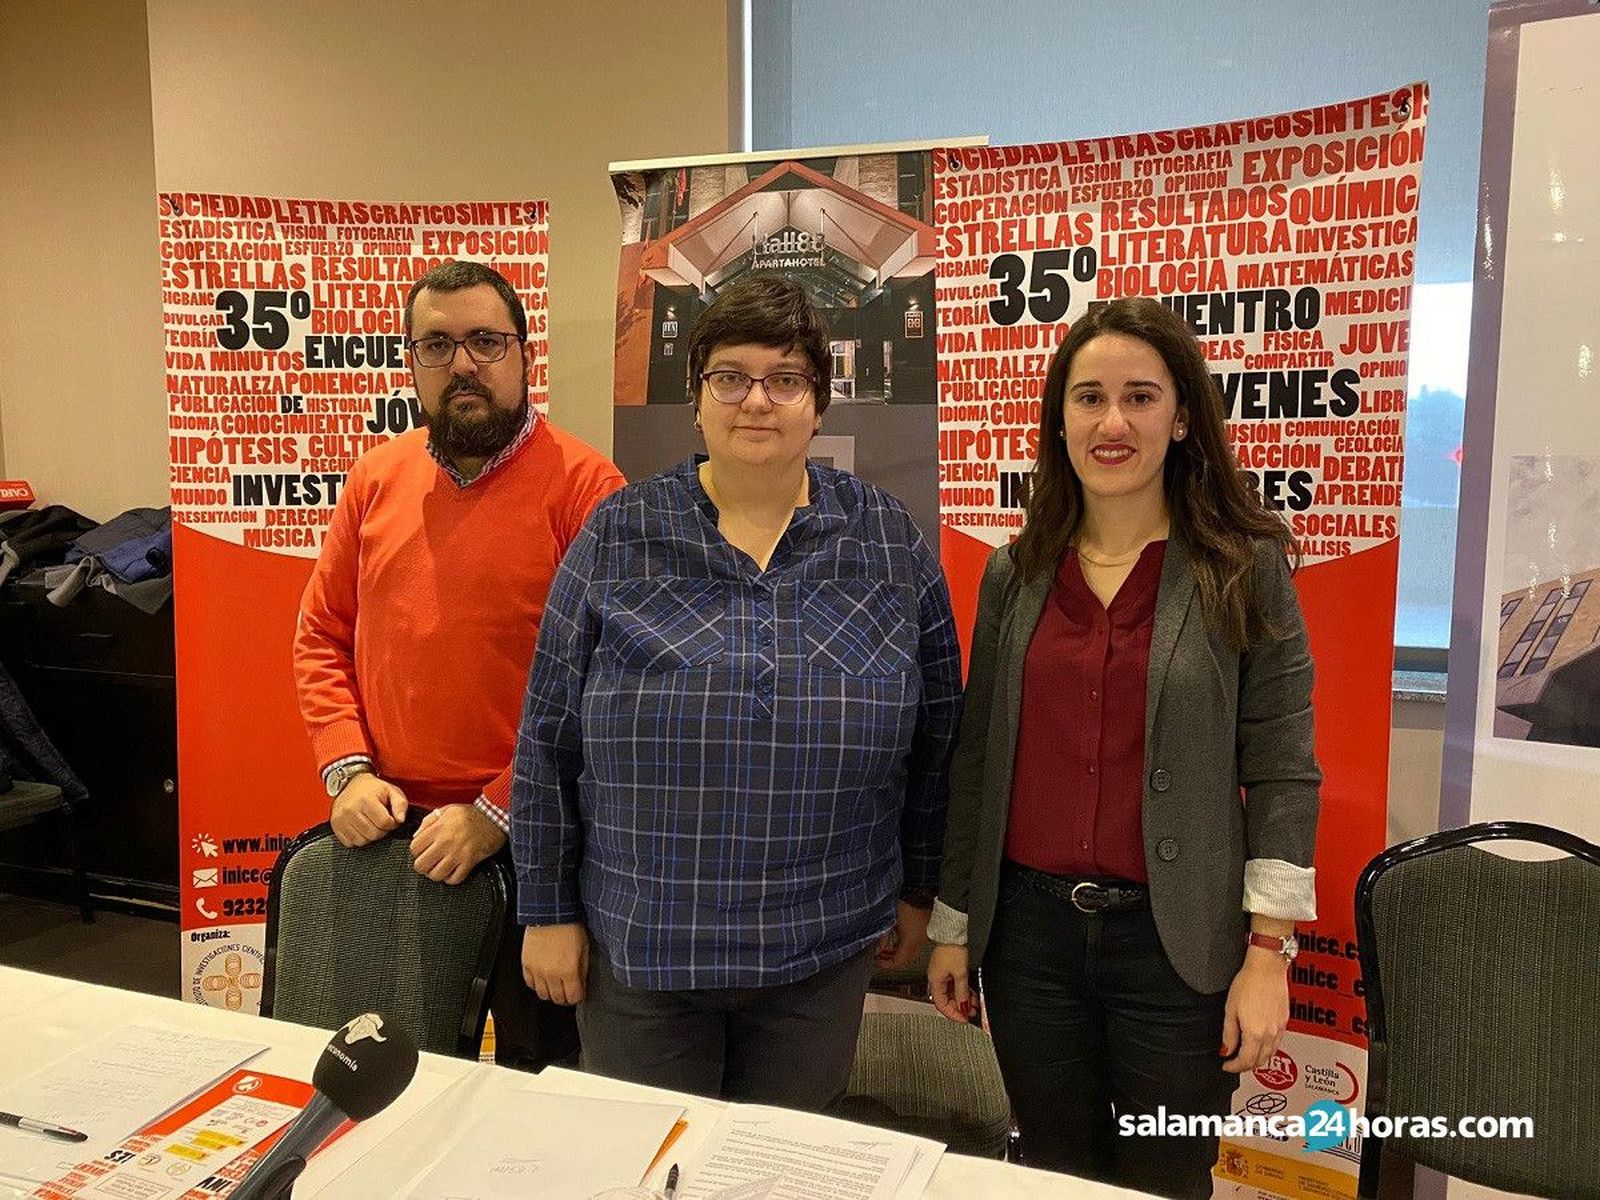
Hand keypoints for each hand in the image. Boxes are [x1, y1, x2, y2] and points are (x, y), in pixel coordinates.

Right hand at [330, 773, 407, 846]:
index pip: (384, 823)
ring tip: (371, 823)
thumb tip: (400, 820)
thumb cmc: (373, 789)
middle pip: (374, 834)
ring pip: (362, 841)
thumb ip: (400, 805)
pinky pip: (350, 843)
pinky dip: (358, 838)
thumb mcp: (391, 791)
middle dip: (382, 830)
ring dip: (370, 836)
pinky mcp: (335, 825)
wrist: (351, 782)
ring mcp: (341, 819)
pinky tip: (361, 828)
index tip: (391, 818)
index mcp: (366, 800)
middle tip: (381, 821)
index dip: (392, 823)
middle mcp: (351, 810)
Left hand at [409, 803, 505, 884]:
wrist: (494, 817)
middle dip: (422, 865)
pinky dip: (451, 878)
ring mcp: (458, 853)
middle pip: (421, 865)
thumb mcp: (447, 810)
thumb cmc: (471, 814)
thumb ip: (429, 822)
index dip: (416, 851)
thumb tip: (416, 837)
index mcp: (439, 828)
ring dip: (436, 874)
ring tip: (439, 868)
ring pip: (436, 875)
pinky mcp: (470, 862)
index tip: (422, 851)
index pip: (414, 848)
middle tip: (428, 862)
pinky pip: (455, 879)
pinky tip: (452, 871)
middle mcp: (446, 842)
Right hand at [522, 923, 589, 1004]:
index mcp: (569, 971)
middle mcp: (551, 974)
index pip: (574, 997)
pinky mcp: (526, 964)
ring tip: (556, 985)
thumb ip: (583, 970)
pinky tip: (543, 978)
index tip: (579, 993)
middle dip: (565, 998)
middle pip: (558, 999)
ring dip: (551, 993)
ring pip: (543, 995)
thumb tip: (581, 984)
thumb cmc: (569, 927)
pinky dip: (537, 984)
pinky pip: (530, 984)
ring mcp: (537, 971)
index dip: (578, 996)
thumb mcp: (584, 949)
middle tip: (568, 991)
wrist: (550, 914)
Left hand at [876, 900, 930, 970]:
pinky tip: (896, 940)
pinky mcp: (925, 929)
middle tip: (880, 957)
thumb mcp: (889, 921)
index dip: (885, 964)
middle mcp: (919, 942)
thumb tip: (876, 947)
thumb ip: (882, 936)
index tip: (876, 960)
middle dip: (891, 961)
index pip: (899, 962)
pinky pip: (914, 944)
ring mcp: (923, 936)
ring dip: (898, 954)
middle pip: (906, 960)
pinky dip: (904, 946)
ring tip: (886, 949)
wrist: (918, 889)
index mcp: (911, 942)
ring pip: (910, 953)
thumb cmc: (904, 903)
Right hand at [928, 943, 972, 1022]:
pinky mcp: (947, 971)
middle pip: (946, 1001)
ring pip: (951, 994)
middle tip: (971, 1013)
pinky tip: (971, 995)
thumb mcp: (960, 973)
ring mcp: (942, 975)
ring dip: (963, 1000)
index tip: (964, 1018)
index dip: (953, 1014)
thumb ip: (962, 992)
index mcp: (935, 981)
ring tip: (974, 1004)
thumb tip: (963, 1006)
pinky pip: (954, 986)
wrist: (951, 934)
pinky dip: (962, 992)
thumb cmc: (952, 949)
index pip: (941, 1005)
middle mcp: (936, 980)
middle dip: (959, 1008)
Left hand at [1221, 949, 1290, 1072]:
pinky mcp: (1285, 1022)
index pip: (1246, 1061)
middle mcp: (1270, 1034)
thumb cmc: (1248, 982)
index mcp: (1255, 1033)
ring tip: (1246, 1055)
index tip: (1227, 1065)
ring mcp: (1280, 1028)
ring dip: (1258, 1059)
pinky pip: (1277, 1043)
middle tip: (1235, 1063)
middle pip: (1260, 1061)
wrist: (1267, 968)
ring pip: (1271, 1054)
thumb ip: (1228, 1033)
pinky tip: (1260, 1043)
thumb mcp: (1230, 1008)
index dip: (1234, 1067)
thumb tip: (1226, 1049)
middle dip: (1246, 1066)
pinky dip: (1268, 1049)